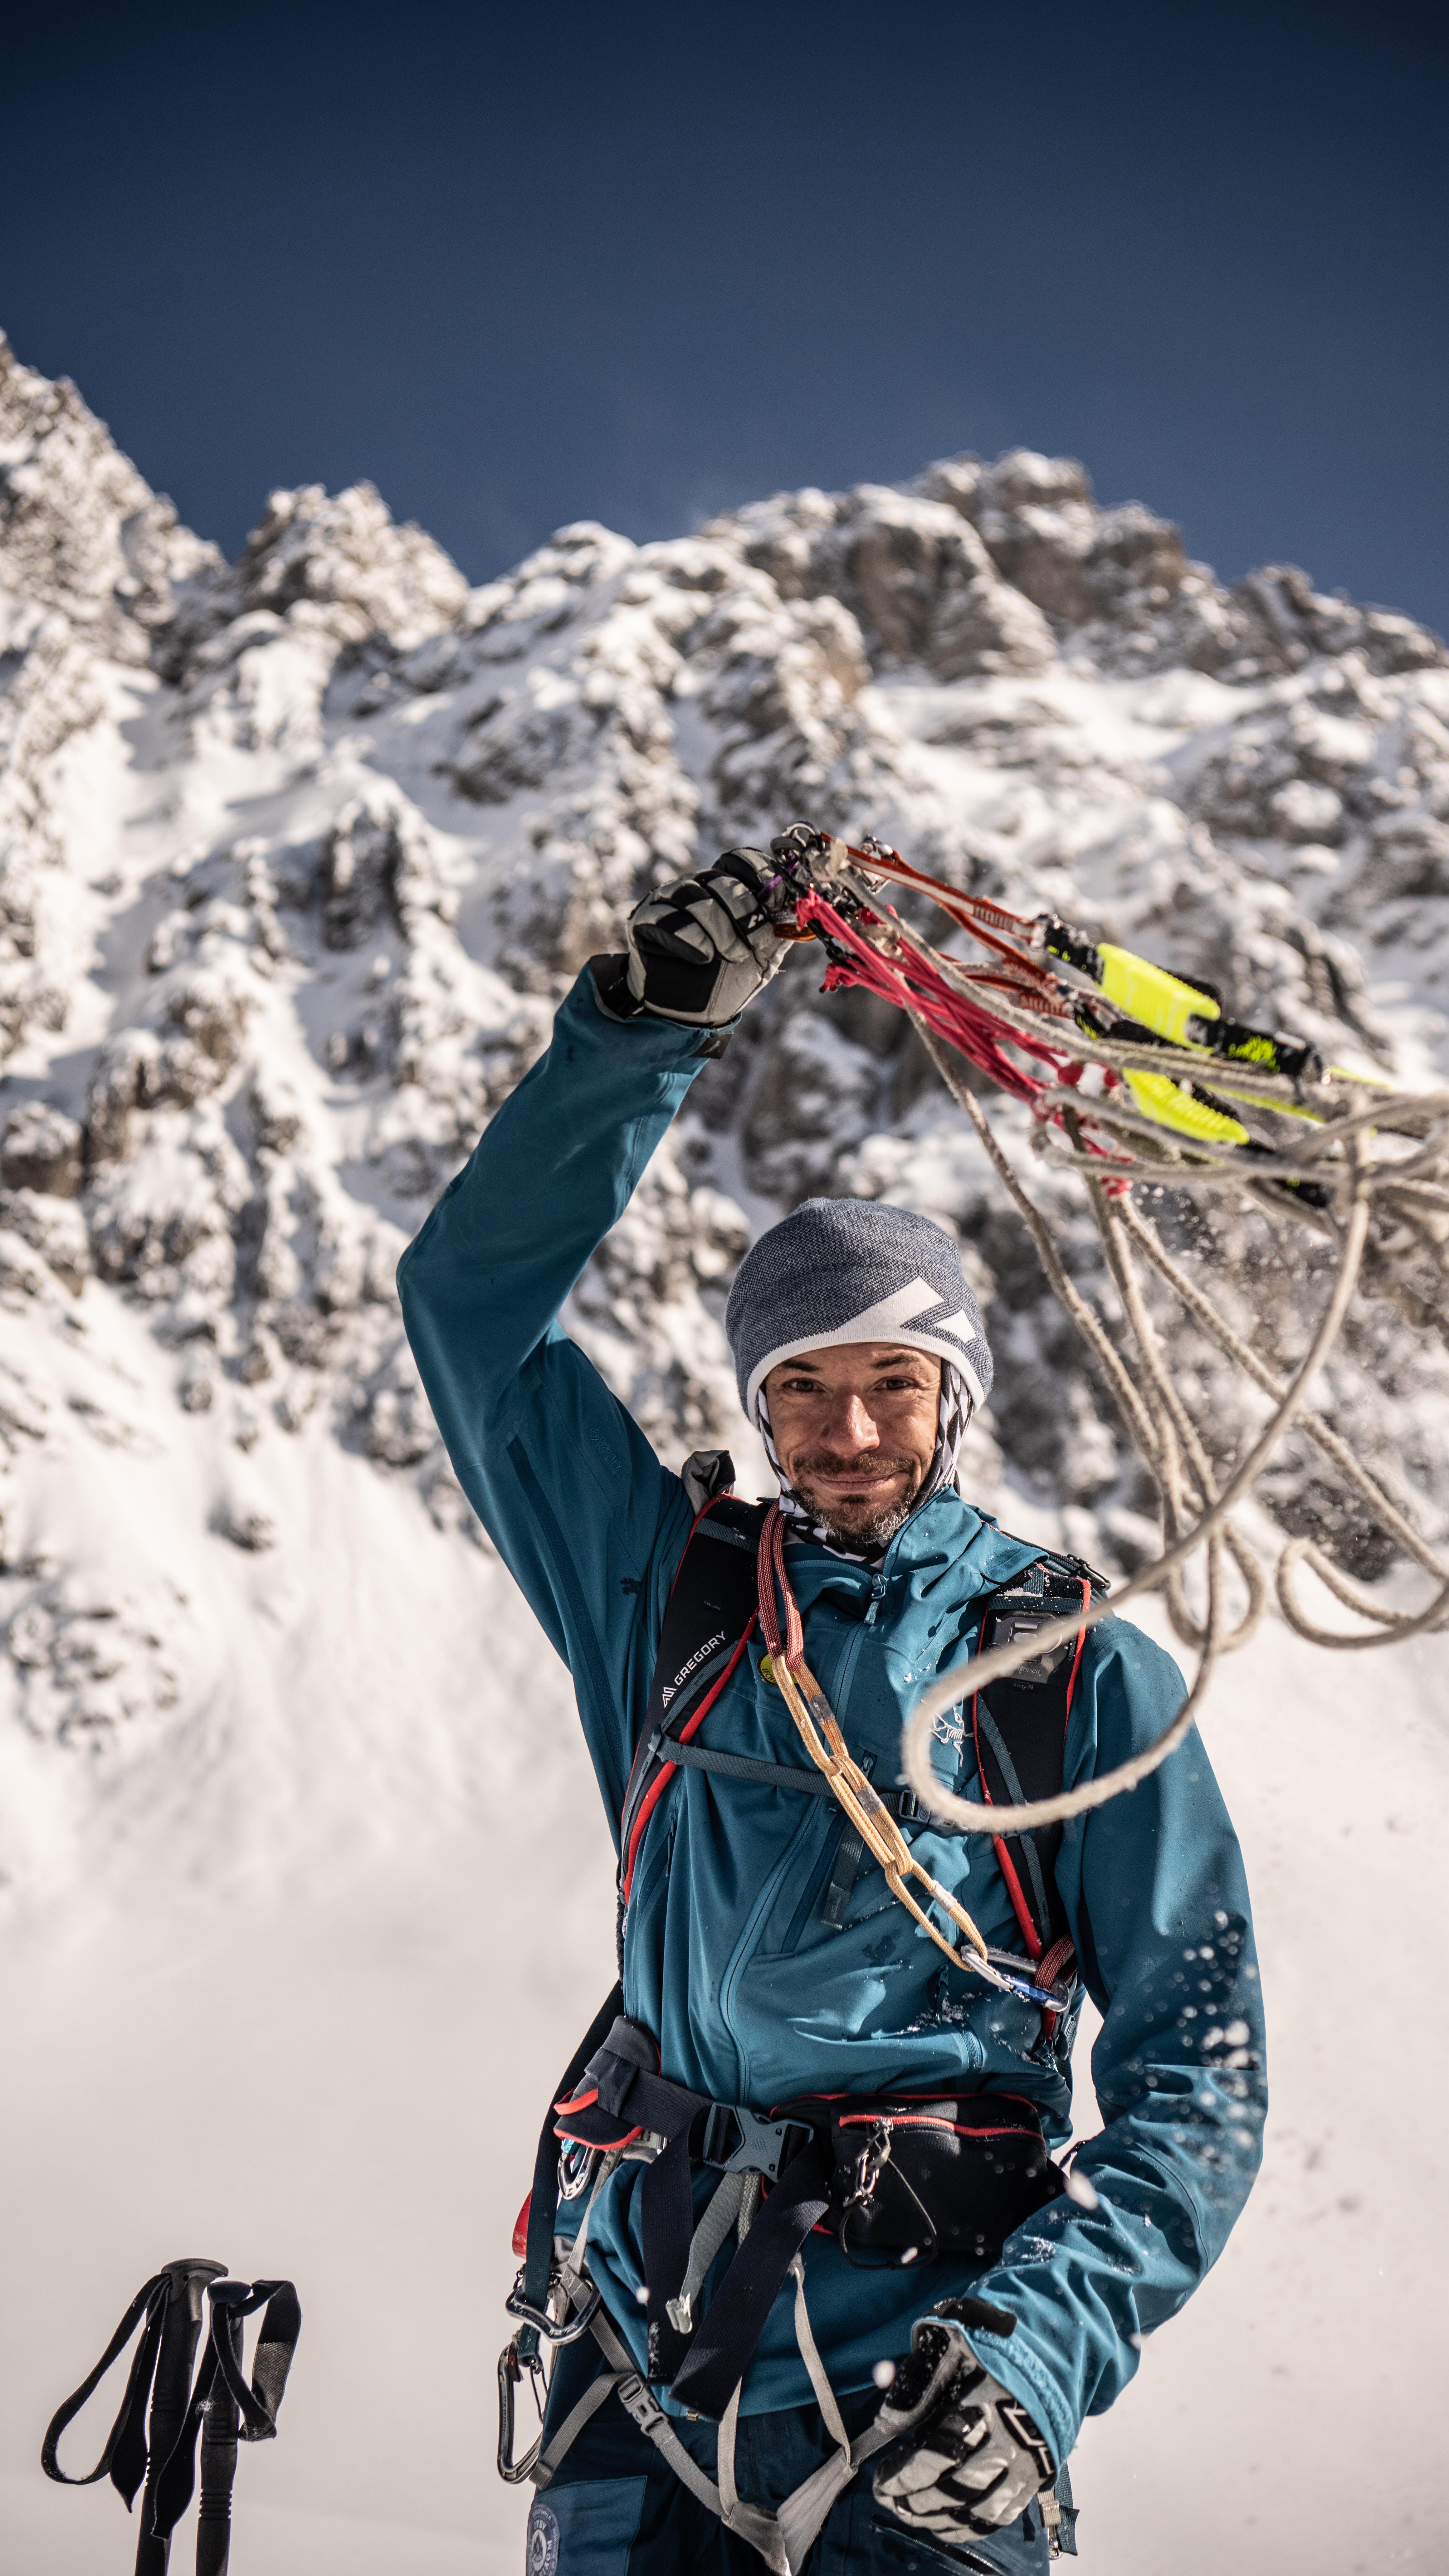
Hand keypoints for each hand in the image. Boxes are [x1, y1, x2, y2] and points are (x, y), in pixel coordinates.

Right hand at [625, 848, 790, 1026]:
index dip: (760, 873)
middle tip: (753, 943)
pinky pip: (666, 919)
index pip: (740, 860)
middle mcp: (695, 888)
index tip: (777, 898)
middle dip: (743, 911)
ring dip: (719, 927)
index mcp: (724, 889)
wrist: (689, 1014)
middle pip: (719, 879)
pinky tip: (702, 957)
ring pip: (693, 895)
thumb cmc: (727, 980)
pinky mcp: (644, 922)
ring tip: (729, 955)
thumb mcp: (764, 956)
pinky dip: (689, 938)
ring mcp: (667, 902)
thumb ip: (779, 928)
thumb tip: (800, 903)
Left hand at [872, 2314, 1054, 2542]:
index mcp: (983, 2408)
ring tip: (912, 2515)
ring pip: (978, 2510)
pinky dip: (972, 2525)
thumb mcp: (950, 2346)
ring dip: (940, 2519)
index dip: (902, 2477)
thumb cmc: (993, 2340)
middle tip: (889, 2501)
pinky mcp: (1037, 2474)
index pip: (934, 2459)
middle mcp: (1008, 2442)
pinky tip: (949, 2523)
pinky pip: (1002, 2513)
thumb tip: (887, 2425)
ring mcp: (1026, 2463)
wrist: (1049, 2345)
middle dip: (915, 2502)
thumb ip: (918, 2386)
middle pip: (953, 2490)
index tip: (879, 2482)